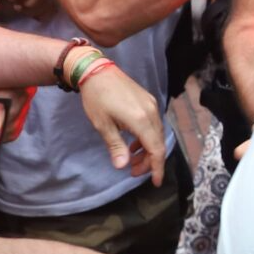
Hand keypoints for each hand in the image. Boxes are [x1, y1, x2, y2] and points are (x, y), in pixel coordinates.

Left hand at [74, 62, 166, 184]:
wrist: (96, 70)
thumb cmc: (96, 98)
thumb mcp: (103, 125)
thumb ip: (116, 146)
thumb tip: (122, 167)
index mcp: (141, 120)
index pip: (156, 150)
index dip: (156, 168)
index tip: (155, 182)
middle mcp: (151, 112)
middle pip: (158, 144)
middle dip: (149, 161)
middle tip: (133, 172)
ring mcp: (151, 105)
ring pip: (156, 134)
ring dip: (147, 150)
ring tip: (131, 159)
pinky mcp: (148, 101)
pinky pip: (153, 124)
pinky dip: (146, 137)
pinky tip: (133, 143)